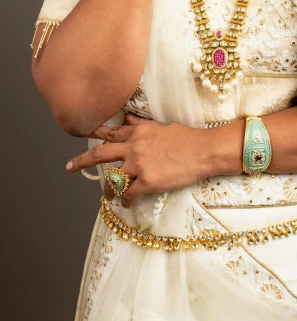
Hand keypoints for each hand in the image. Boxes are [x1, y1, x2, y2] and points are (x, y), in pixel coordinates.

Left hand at [65, 113, 212, 206]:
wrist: (204, 150)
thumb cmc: (187, 138)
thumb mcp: (162, 125)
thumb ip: (142, 124)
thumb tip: (129, 117)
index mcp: (138, 131)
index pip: (111, 133)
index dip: (95, 135)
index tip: (82, 135)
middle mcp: (133, 146)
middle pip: (100, 154)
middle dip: (82, 161)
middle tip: (69, 167)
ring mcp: (139, 165)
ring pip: (113, 179)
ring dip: (108, 189)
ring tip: (107, 195)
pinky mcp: (147, 182)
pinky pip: (128, 194)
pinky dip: (125, 201)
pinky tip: (126, 204)